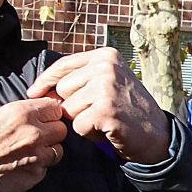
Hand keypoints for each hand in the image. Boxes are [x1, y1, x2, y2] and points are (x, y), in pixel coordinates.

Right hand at [0, 98, 68, 191]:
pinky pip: (46, 169)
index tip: (44, 117)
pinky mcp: (35, 177)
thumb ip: (7, 114)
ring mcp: (37, 157)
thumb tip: (19, 114)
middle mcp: (33, 134)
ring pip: (58, 150)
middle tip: (37, 137)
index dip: (49, 112)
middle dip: (51, 132)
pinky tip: (21, 168)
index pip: (54, 107)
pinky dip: (37, 168)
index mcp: (20, 114)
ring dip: (48, 151)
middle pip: (61, 129)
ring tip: (29, 154)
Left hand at [27, 48, 169, 163]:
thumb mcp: (107, 83)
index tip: (33, 91)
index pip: (64, 65)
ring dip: (81, 120)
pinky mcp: (105, 109)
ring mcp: (107, 87)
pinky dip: (89, 133)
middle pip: (62, 88)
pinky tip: (107, 129)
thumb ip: (80, 80)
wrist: (157, 134)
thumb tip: (41, 90)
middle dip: (72, 105)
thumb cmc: (128, 110)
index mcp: (106, 56)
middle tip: (98, 110)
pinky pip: (78, 125)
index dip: (46, 80)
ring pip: (68, 108)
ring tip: (103, 119)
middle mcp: (107, 67)